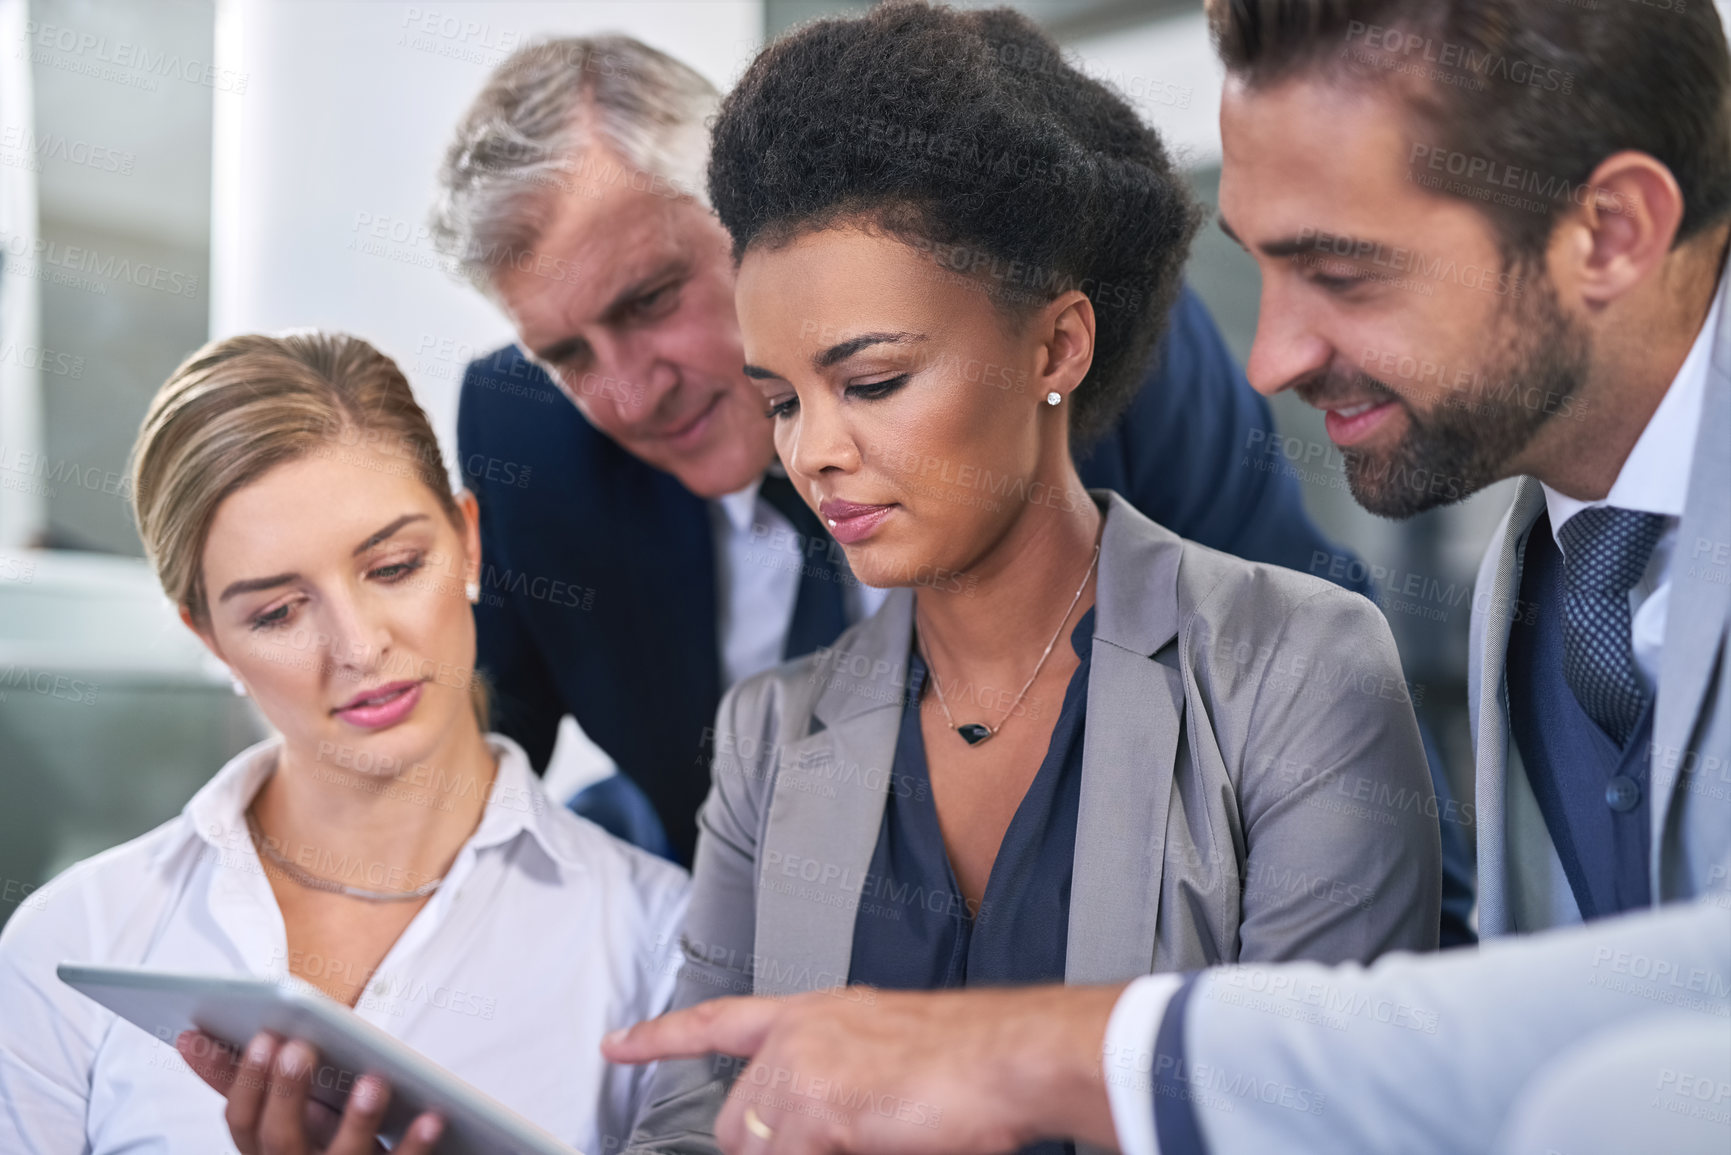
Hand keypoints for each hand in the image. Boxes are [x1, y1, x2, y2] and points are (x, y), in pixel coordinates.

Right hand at [176, 1030, 444, 1154]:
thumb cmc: (321, 1146)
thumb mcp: (281, 1116)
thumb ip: (247, 1083)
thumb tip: (191, 1035)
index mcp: (267, 1150)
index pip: (241, 1122)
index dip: (246, 1082)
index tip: (262, 1037)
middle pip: (280, 1142)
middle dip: (287, 1094)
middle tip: (300, 1049)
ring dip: (356, 1120)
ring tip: (374, 1080)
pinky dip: (415, 1144)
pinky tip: (432, 1116)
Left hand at [602, 984, 1125, 1154]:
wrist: (1011, 1056)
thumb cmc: (968, 1062)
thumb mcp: (882, 1058)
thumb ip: (831, 1081)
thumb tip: (806, 1128)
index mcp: (815, 1013)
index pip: (720, 1019)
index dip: (661, 1037)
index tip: (617, 1044)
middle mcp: (798, 1033)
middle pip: (735, 1123)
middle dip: (772, 1152)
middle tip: (844, 1140)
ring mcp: (802, 1068)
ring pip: (759, 1150)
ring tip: (875, 1133)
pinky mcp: (816, 1108)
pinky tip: (880, 1139)